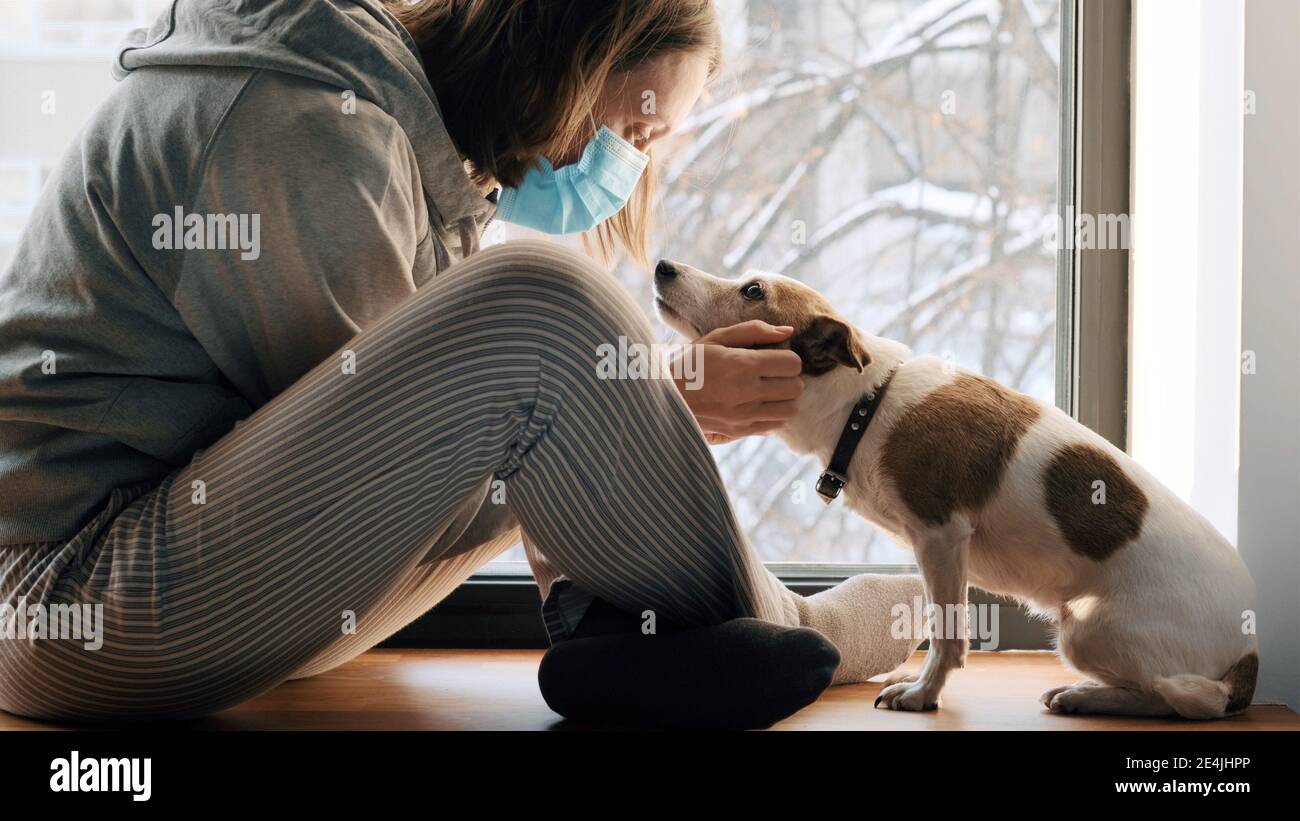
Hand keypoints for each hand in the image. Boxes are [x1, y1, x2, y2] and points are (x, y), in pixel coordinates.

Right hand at [671, 320, 803, 442]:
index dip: (787, 357)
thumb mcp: (715, 338)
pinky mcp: (739, 431)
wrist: (660, 396)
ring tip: (768, 390)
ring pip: (790, 409)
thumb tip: (788, 331)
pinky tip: (758, 404)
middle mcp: (746, 392)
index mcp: (742, 364)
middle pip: (796, 387)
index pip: (792, 363)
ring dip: (784, 398)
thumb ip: (754, 331)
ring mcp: (744, 415)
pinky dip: (773, 414)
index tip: (774, 357)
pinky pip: (775, 425)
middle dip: (788, 377)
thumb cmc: (688, 363)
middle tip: (772, 373)